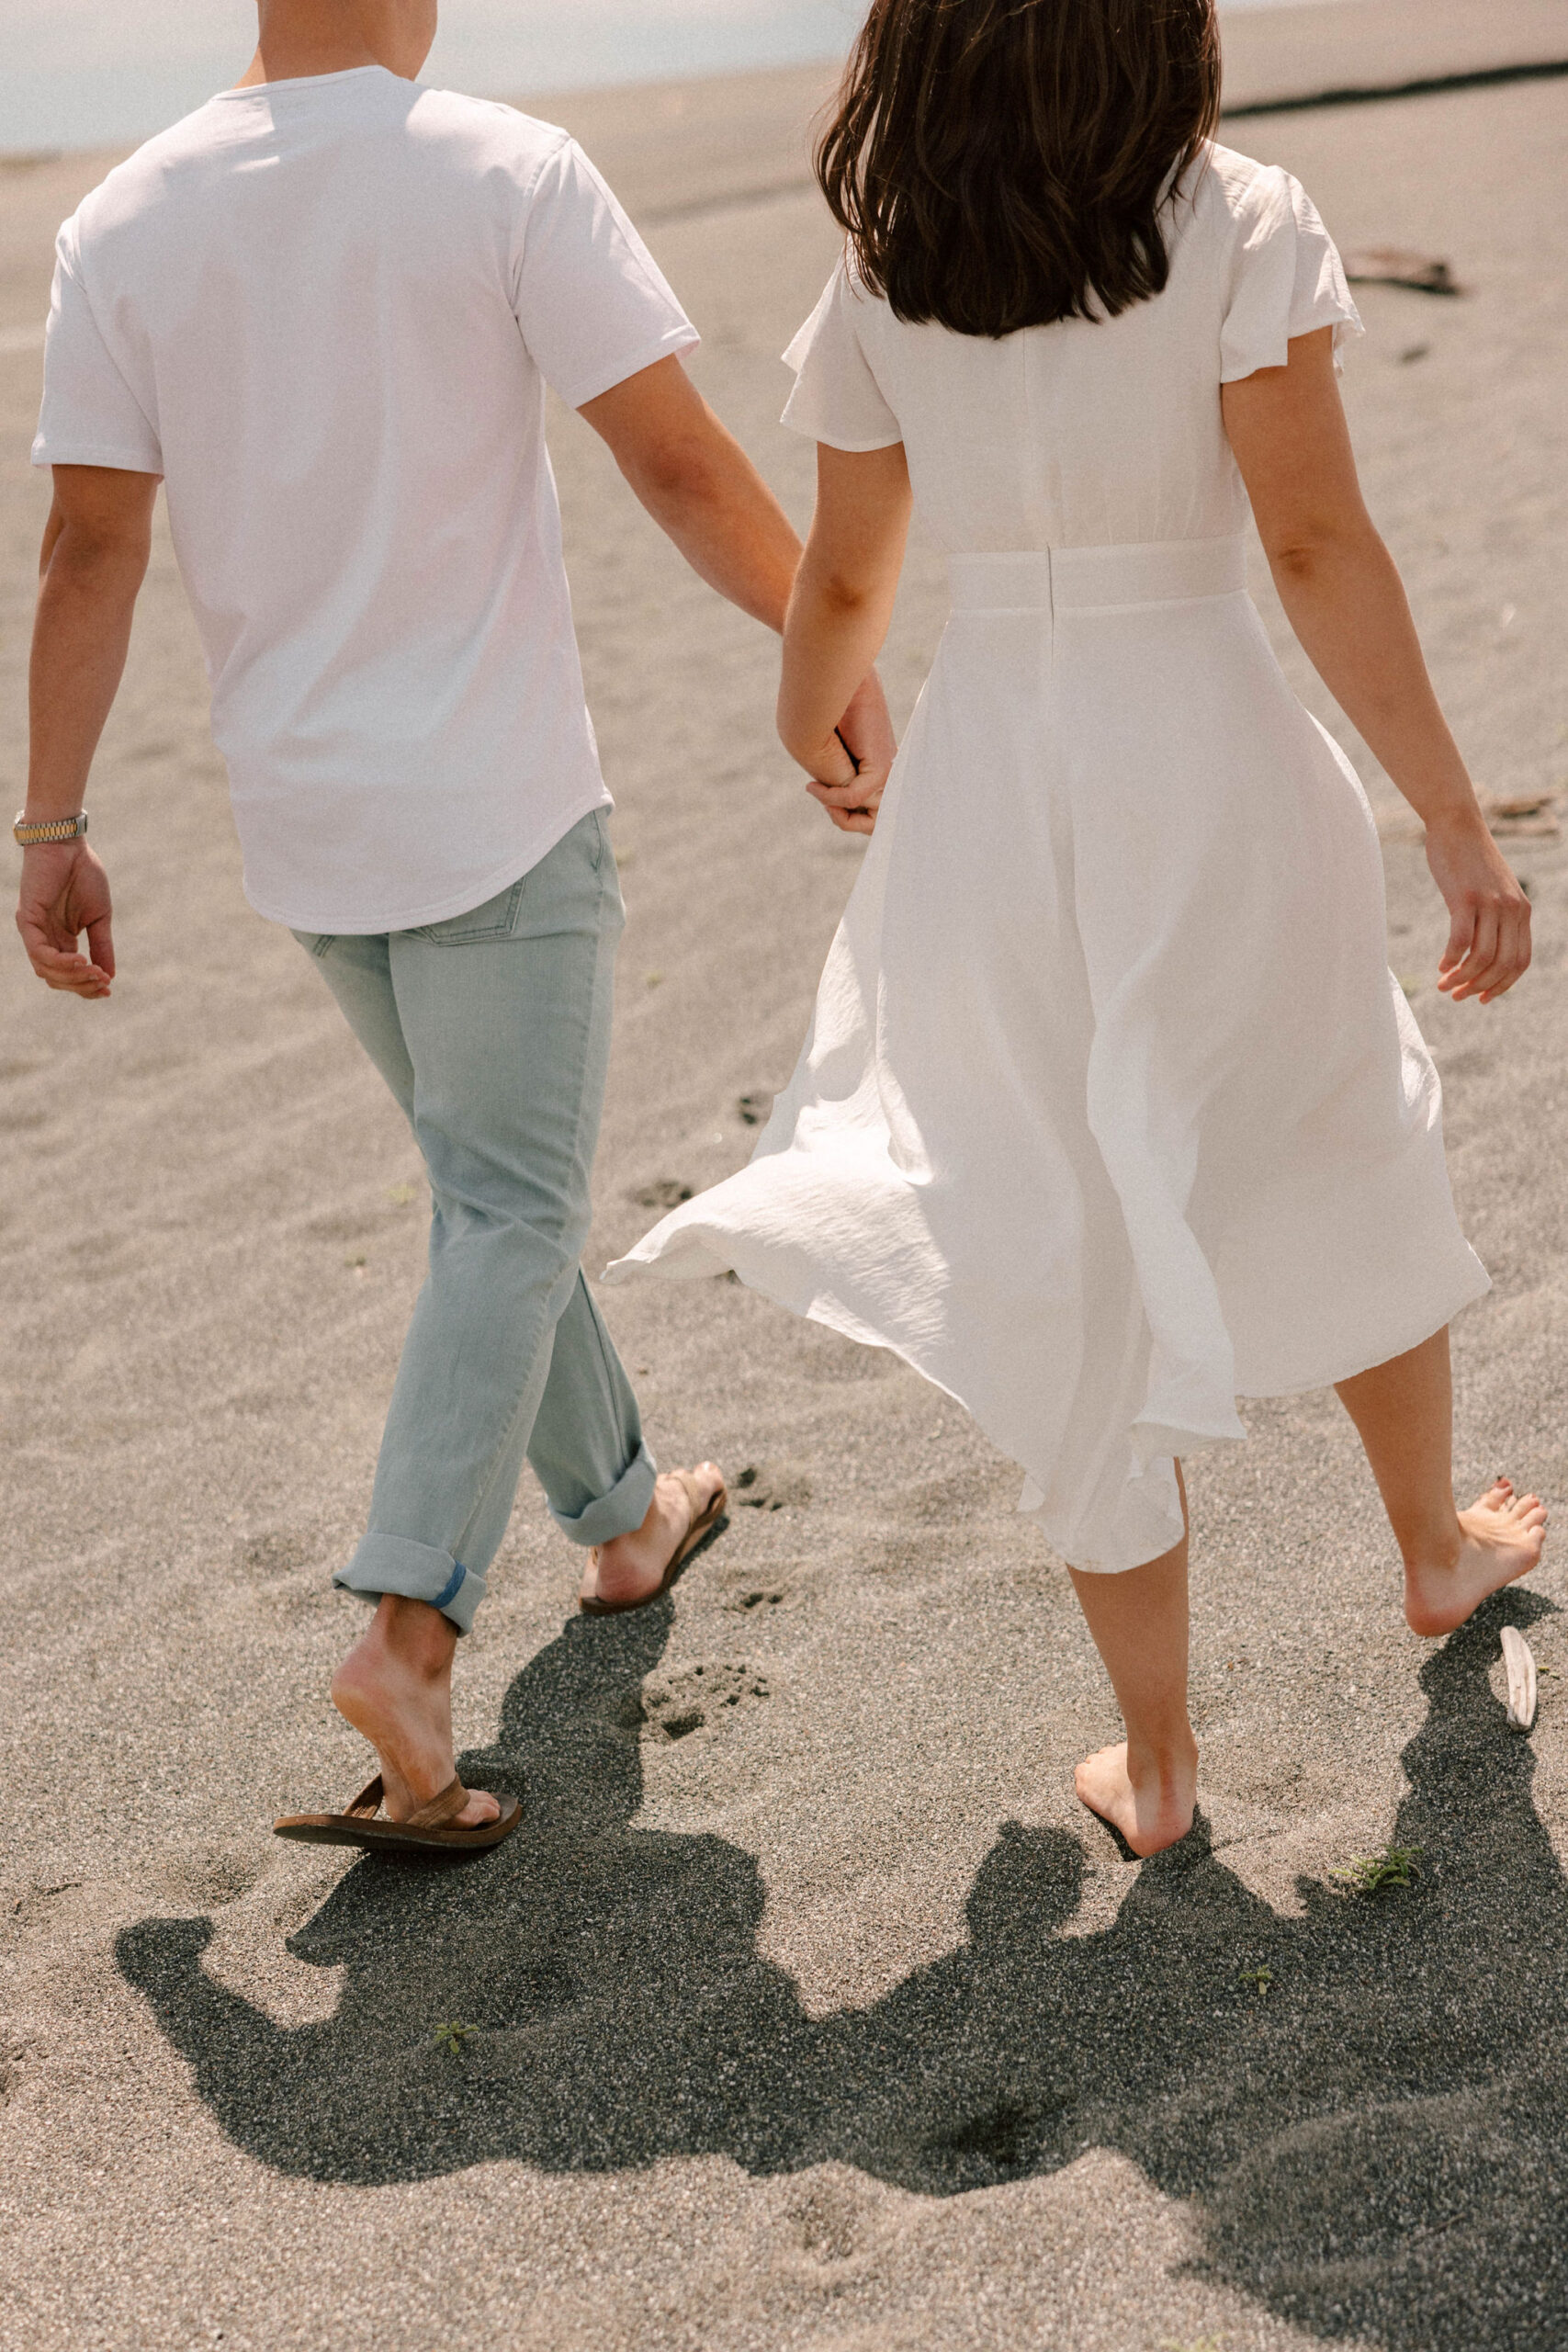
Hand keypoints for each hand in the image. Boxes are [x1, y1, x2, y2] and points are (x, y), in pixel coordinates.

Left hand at [16, 839, 114, 997]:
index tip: (109, 989)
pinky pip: (39, 952)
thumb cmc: (83, 874)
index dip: (87, 987)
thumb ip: (102, 946)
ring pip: (46, 971)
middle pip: (57, 979)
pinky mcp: (27, 920)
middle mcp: (45, 939)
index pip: (69, 975)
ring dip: (72, 977)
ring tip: (95, 971)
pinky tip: (81, 961)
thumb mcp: (99, 917)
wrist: (67, 844)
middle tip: (104, 981)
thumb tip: (110, 975)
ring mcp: (34, 931)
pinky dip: (60, 961)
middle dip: (81, 986)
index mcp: (61, 939)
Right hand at [804, 670, 896, 836]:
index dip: (844, 816)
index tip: (820, 792)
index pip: (871, 812)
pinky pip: (853, 799)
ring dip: (838, 814)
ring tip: (818, 792)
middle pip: (876, 823)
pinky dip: (830, 797)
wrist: (826, 695)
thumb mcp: (830, 761)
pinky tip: (814, 786)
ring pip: (872, 821)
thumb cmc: (822, 721)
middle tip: (826, 805)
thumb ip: (838, 784)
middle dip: (846, 822)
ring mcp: (887, 774)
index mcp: (879, 770)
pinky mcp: (881, 769)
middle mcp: (888, 775)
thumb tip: (839, 809)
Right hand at [1425, 806, 1530, 1002]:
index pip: (1520, 961)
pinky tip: (1440, 966)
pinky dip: (1451, 960)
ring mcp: (1489, 903)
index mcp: (1521, 910)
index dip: (1502, 986)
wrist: (1457, 824)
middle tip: (1457, 996)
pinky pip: (1460, 941)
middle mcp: (1511, 909)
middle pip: (1502, 964)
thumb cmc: (1470, 859)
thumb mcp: (1493, 890)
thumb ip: (1497, 916)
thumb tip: (1483, 951)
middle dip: (1479, 988)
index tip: (1481, 998)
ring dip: (1462, 979)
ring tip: (1444, 985)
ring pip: (1481, 957)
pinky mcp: (1465, 898)